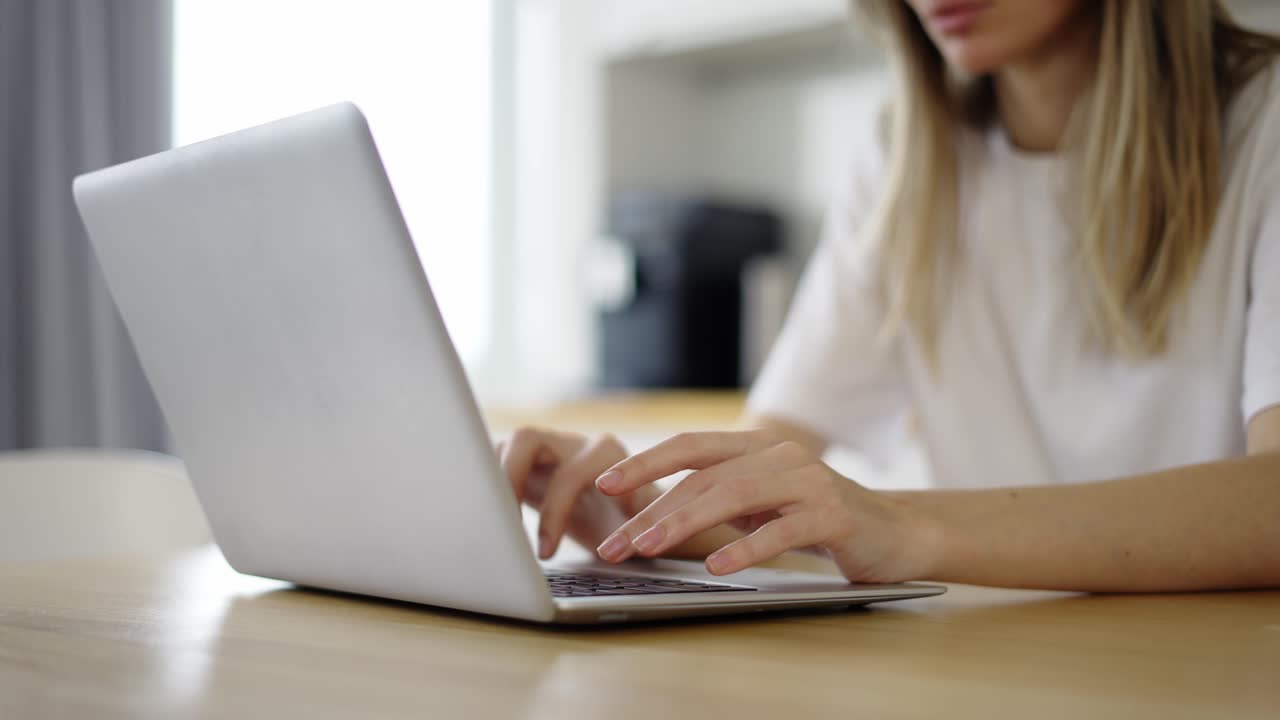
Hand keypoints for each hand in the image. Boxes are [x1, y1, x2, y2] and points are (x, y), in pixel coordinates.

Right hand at [497, 427, 659, 559]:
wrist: (635, 521)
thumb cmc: (646, 522)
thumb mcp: (652, 523)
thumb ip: (645, 514)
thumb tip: (632, 515)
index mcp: (608, 454)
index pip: (573, 470)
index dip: (556, 507)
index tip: (547, 548)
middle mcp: (576, 445)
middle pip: (529, 439)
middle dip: (513, 479)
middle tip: (508, 526)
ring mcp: (551, 451)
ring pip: (510, 446)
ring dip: (497, 482)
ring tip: (497, 526)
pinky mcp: (532, 465)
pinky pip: (501, 461)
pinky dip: (492, 486)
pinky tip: (496, 521)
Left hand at [592, 429, 937, 582]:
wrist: (896, 532)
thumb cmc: (817, 519)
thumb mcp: (762, 503)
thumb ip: (720, 497)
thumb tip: (651, 514)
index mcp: (756, 447)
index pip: (690, 446)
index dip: (646, 462)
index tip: (605, 484)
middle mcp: (780, 455)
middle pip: (704, 478)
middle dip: (653, 512)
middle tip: (617, 543)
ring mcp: (808, 481)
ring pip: (735, 496)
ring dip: (685, 524)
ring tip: (649, 548)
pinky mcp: (833, 514)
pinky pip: (782, 530)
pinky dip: (746, 548)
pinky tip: (718, 566)